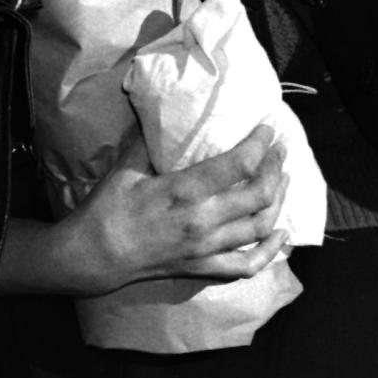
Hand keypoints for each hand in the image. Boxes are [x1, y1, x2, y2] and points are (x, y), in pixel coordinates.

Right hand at [56, 126, 289, 293]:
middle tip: (279, 151)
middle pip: (259, 194)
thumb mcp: (126, 167)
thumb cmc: (107, 209)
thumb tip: (161, 109)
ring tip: (284, 181)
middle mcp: (202, 221)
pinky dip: (270, 251)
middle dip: (276, 168)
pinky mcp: (204, 268)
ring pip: (260, 226)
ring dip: (279, 201)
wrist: (94, 256)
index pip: (238, 164)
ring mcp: (206, 248)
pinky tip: (281, 234)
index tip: (268, 129)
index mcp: (183, 191)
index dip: (260, 144)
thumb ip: (148, 140)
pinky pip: (248, 265)